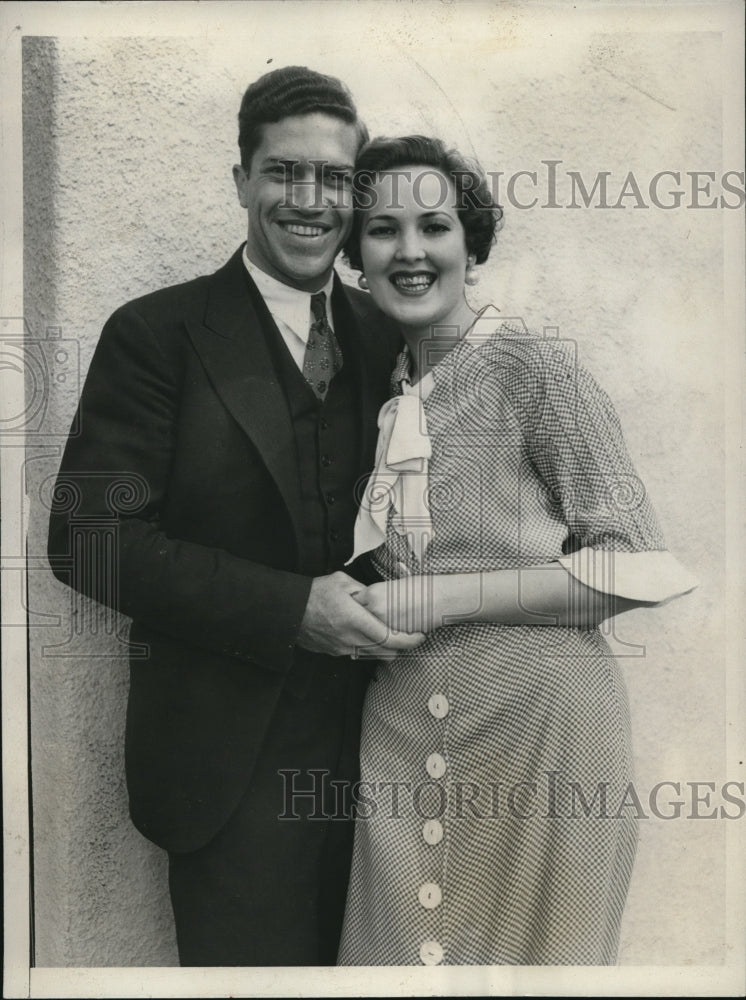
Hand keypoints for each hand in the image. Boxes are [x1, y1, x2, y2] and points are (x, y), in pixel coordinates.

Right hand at [296, 571, 425, 657]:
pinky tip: (368, 635)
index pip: (390, 638)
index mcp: (355, 620)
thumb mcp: (343, 582)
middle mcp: (350, 639)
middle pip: (386, 652)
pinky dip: (368, 647)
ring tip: (389, 634)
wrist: (288, 611)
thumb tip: (379, 596)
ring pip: (373, 655)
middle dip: (401, 646)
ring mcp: (341, 649)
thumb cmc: (314, 593)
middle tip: (409, 635)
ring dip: (384, 648)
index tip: (420, 636)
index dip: (409, 641)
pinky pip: (358, 654)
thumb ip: (365, 591)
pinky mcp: (334, 652)